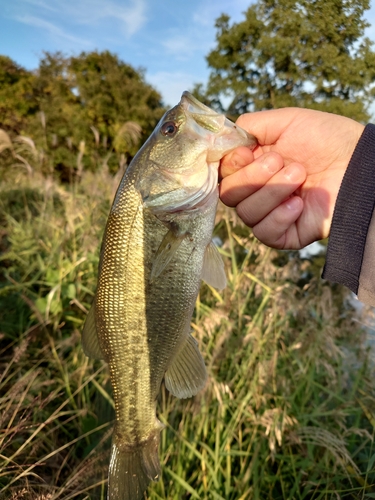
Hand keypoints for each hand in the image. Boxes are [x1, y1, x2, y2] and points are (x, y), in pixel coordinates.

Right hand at [219, 108, 363, 248]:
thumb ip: (249, 126)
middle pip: (229, 195)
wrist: (360, 162)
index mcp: (253, 166)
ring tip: (300, 176)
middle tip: (281, 161)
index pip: (223, 174)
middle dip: (253, 177)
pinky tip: (299, 204)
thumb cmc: (327, 139)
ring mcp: (271, 214)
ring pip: (246, 214)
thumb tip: (222, 140)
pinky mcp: (286, 234)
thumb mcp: (286, 121)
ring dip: (272, 192)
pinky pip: (265, 233)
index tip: (247, 153)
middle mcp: (258, 191)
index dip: (230, 166)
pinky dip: (278, 217)